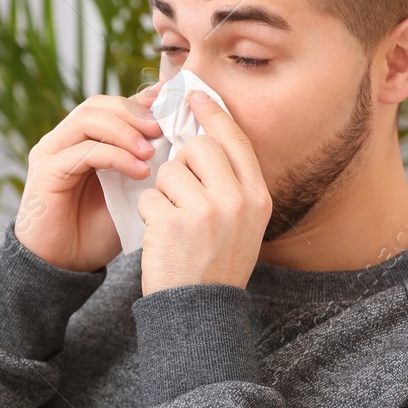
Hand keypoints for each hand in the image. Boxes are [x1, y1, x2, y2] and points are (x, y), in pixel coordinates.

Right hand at [15, 81, 167, 271]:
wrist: (66, 266)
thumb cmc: (97, 231)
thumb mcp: (129, 191)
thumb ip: (144, 162)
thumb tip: (177, 137)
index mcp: (81, 140)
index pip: (111, 105)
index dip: (141, 101)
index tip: (172, 105)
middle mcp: (62, 140)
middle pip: (98, 105)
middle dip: (135, 113)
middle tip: (165, 128)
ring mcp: (51, 153)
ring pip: (89, 120)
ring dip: (125, 131)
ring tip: (151, 151)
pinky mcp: (46, 172)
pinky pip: (83, 151)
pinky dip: (115, 156)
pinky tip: (139, 171)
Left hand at [138, 90, 271, 294]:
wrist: (199, 312)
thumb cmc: (215, 265)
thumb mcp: (241, 224)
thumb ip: (230, 184)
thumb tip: (201, 138)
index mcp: (258, 197)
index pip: (235, 140)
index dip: (213, 113)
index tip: (196, 95)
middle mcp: (237, 200)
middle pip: (197, 148)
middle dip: (181, 162)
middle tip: (180, 192)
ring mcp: (206, 211)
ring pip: (168, 171)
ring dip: (163, 193)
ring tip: (174, 224)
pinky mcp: (173, 223)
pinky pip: (150, 197)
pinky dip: (149, 215)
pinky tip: (161, 238)